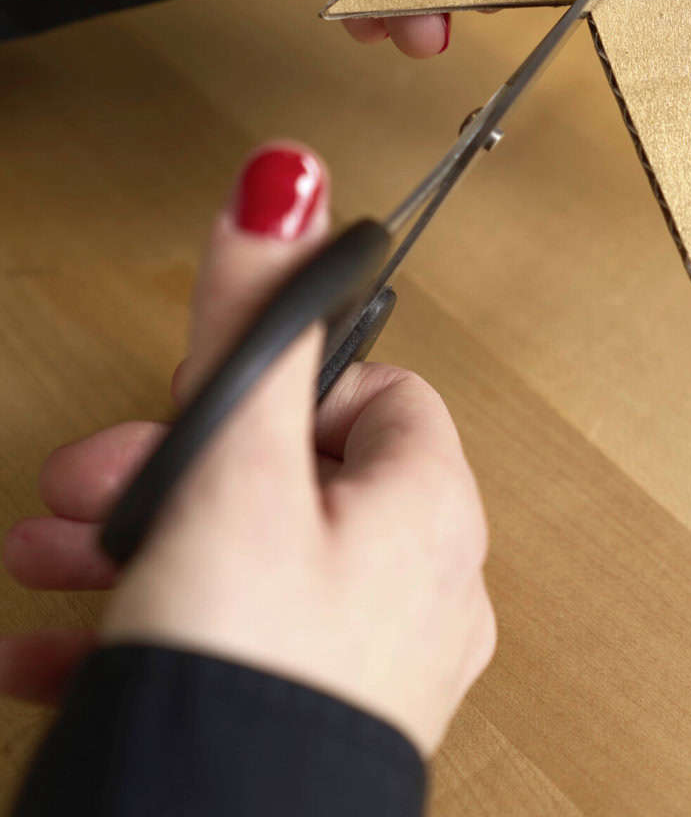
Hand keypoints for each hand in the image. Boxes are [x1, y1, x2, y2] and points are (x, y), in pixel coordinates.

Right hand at [0, 144, 494, 753]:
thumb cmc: (245, 675)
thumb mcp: (233, 470)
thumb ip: (256, 327)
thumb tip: (291, 182)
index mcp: (428, 509)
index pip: (372, 392)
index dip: (278, 382)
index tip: (200, 392)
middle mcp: (421, 589)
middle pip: (291, 480)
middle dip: (171, 470)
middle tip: (88, 484)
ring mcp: (369, 670)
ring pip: (245, 565)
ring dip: (136, 549)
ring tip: (44, 566)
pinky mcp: (311, 727)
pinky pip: (230, 649)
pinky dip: (147, 632)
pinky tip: (53, 653)